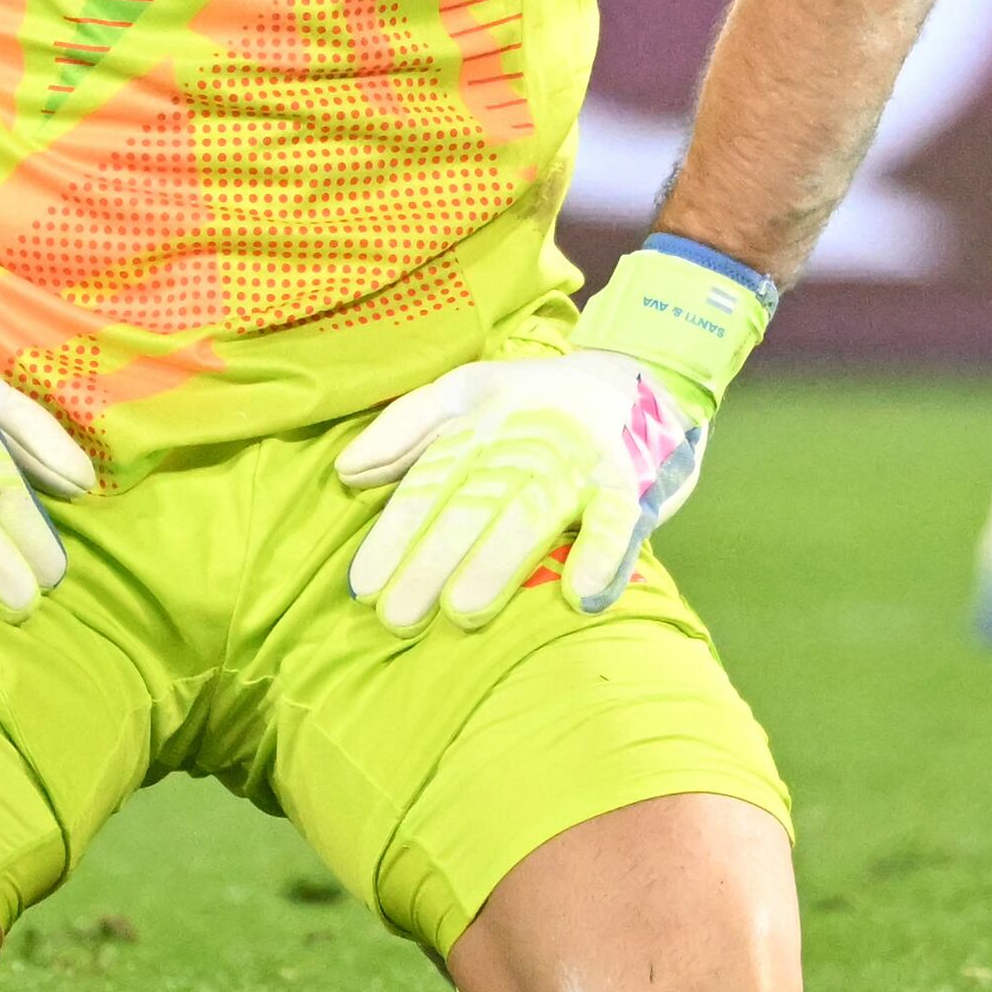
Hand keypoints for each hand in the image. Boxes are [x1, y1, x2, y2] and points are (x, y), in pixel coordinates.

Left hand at [340, 349, 706, 631]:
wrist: (645, 376)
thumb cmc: (539, 399)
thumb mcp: (470, 390)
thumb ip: (407, 428)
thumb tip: (346, 471)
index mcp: (484, 417)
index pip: (432, 478)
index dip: (397, 530)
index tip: (364, 585)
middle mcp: (530, 437)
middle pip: (474, 503)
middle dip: (432, 559)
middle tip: (398, 616)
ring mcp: (584, 460)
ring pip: (535, 513)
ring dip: (500, 561)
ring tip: (463, 610)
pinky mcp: (635, 483)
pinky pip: (620, 521)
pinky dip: (604, 555)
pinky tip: (580, 595)